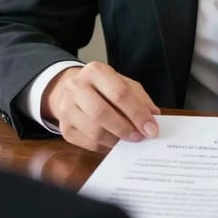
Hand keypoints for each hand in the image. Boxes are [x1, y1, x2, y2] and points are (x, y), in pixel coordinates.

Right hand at [41, 62, 159, 152]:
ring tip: (129, 140)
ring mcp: (66, 108)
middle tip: (140, 137)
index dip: (137, 113)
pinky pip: (88, 143)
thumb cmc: (103, 86)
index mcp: (95, 71)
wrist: (72, 89)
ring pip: (94, 131)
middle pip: (102, 112)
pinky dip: (105, 146)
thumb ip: (139, 98)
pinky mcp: (64, 128)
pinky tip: (114, 142)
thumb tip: (153, 117)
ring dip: (116, 139)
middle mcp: (76, 87)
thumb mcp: (123, 83)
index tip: (151, 128)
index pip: (119, 93)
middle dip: (125, 128)